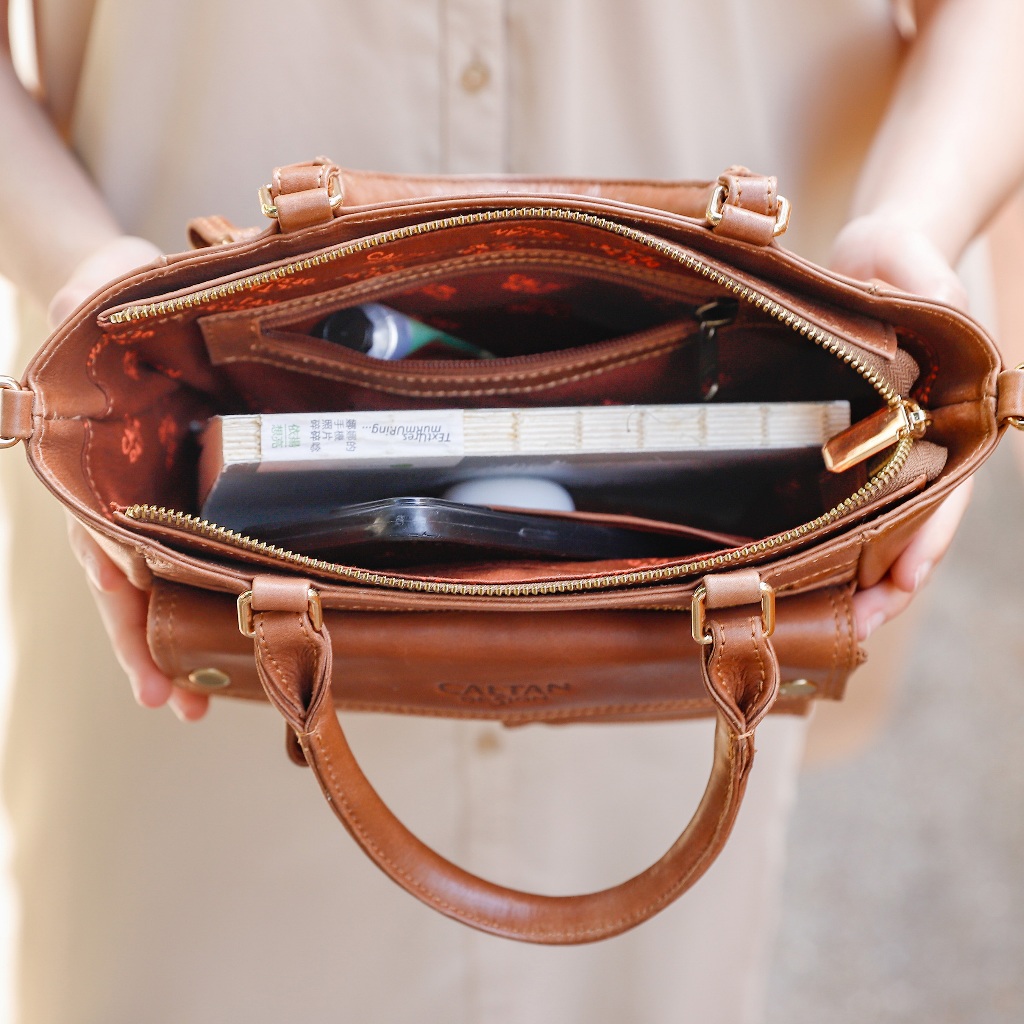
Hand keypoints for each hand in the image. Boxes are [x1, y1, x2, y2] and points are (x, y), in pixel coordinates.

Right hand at [54, 236, 208, 719]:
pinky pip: (188, 557)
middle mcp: (117, 494)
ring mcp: (148, 501)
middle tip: (174, 702)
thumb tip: (79, 292)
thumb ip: (86, 303)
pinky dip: (199, 600)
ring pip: (155, 584)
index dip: (122, 591)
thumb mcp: (93, 293)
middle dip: (145, 643)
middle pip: (127, 581)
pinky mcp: (188, 497)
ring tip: (197, 702)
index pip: (105, 538)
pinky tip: (218, 638)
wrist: (118, 305)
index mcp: (95, 464)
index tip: (139, 640)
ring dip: (171, 641)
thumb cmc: (106, 304)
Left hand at [830, 212, 972, 639]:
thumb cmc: (903, 260)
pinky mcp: (847, 446)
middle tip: (853, 627)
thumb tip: (941, 302)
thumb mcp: (917, 264)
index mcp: (949, 416)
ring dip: (854, 574)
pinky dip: (829, 539)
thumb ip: (932, 286)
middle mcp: (920, 445)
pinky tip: (801, 571)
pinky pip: (842, 501)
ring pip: (876, 527)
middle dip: (886, 582)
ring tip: (819, 619)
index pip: (943, 493)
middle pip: (910, 528)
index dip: (924, 543)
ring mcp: (883, 451)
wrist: (877, 255)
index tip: (898, 588)